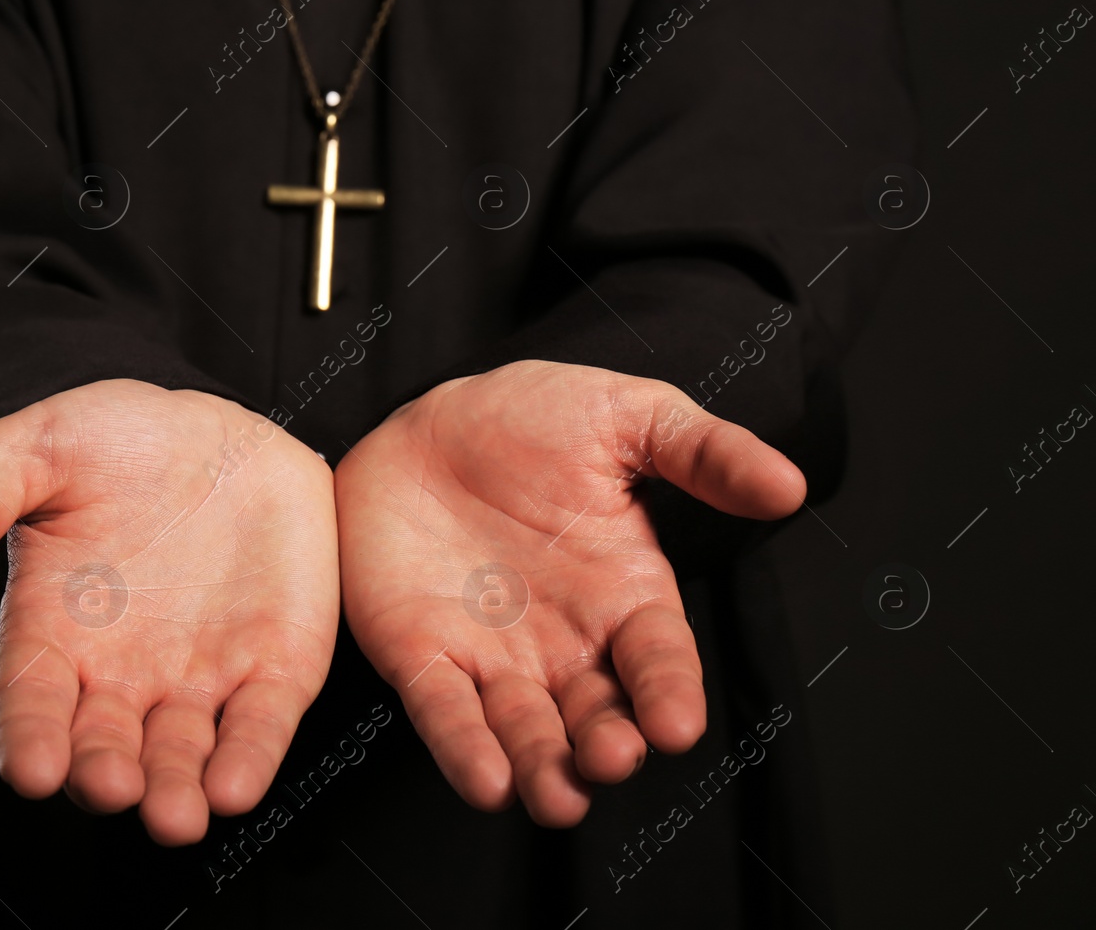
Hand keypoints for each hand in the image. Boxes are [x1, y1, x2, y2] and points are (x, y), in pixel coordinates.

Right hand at [0, 379, 337, 844]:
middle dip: (105, 775)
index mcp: (53, 633)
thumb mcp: (37, 446)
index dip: (30, 740)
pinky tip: (236, 788)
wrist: (215, 434)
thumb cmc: (112, 444)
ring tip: (176, 816)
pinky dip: (250, 759)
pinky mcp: (272, 668)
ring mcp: (197, 679)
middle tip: (110, 788)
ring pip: (181, 755)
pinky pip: (259, 724)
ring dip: (177, 790)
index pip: (31, 702)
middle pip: (104, 746)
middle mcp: (121, 675)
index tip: (31, 772)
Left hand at [335, 361, 803, 826]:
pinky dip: (462, 748)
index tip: (677, 724)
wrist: (424, 421)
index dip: (669, 692)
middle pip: (597, 712)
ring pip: (526, 731)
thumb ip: (706, 453)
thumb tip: (789, 486)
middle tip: (612, 757)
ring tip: (557, 796)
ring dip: (542, 768)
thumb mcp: (628, 416)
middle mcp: (565, 643)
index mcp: (623, 595)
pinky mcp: (422, 657)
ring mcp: (493, 657)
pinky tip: (485, 780)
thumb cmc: (529, 420)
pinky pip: (443, 711)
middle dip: (608, 742)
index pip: (659, 658)